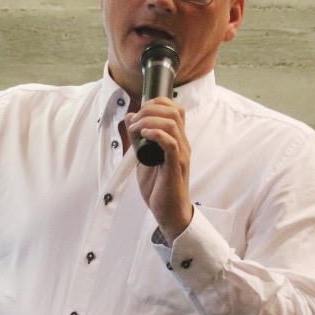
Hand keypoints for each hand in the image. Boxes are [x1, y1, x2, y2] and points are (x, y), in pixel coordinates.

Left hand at [126, 97, 193, 241]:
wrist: (168, 212)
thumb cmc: (158, 187)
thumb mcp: (143, 157)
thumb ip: (138, 139)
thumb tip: (131, 116)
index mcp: (177, 140)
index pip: (176, 109)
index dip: (157, 102)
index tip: (140, 110)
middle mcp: (182, 144)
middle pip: (174, 111)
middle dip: (150, 109)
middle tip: (135, 121)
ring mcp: (181, 154)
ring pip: (172, 124)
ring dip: (150, 121)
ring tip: (137, 129)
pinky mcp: (175, 166)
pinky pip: (171, 144)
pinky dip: (157, 134)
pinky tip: (144, 135)